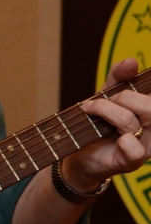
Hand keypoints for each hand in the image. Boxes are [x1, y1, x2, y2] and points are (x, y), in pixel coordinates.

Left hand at [65, 58, 150, 190]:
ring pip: (132, 122)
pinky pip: (135, 151)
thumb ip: (119, 77)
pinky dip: (126, 142)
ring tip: (90, 109)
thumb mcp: (108, 95)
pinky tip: (119, 139)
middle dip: (123, 97)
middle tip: (102, 100)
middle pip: (150, 107)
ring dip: (106, 110)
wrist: (81, 154)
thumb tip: (130, 62)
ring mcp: (145, 147)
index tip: (123, 87)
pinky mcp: (130, 161)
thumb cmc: (99, 124)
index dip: (149, 82)